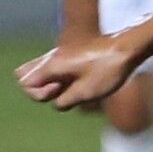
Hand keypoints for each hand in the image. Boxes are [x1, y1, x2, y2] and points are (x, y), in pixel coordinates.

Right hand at [17, 33, 136, 111]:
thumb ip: (63, 101)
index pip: (25, 84)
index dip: (40, 95)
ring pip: (41, 73)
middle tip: (64, 89)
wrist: (127, 48)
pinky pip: (53, 69)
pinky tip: (76, 80)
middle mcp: (52, 58)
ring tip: (73, 85)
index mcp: (52, 65)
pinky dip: (59, 78)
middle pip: (27, 77)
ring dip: (51, 84)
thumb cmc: (107, 70)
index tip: (61, 90)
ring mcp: (60, 55)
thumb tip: (56, 103)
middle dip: (40, 90)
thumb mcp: (85, 93)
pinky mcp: (70, 55)